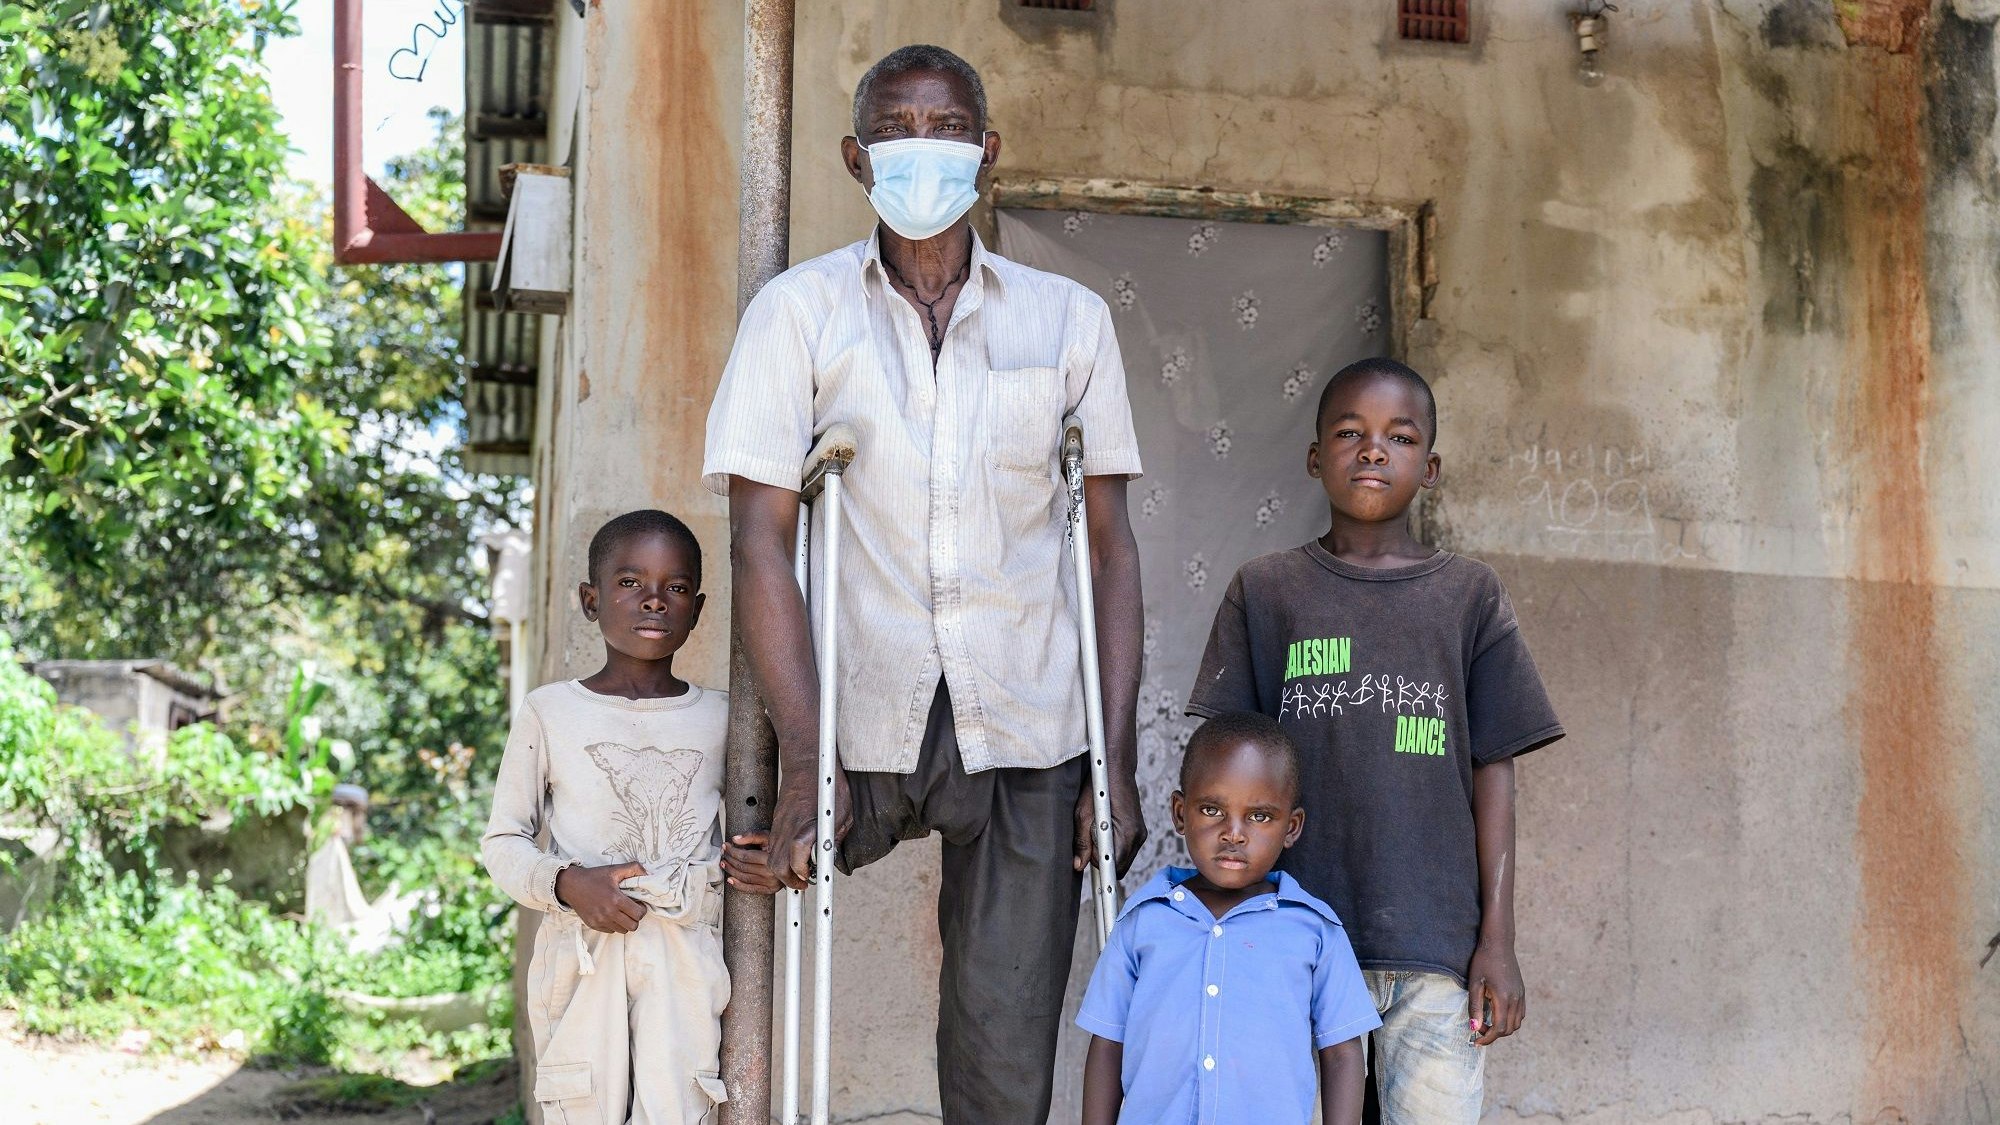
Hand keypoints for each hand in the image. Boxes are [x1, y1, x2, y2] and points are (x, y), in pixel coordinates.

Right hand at [554, 861, 647, 933]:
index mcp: (616, 900)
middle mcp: (608, 913)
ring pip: (622, 930)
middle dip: (635, 918)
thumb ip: (633, 868)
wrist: (571, 885)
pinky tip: (611, 914)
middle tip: (632, 909)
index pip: (638, 914)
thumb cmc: (594, 877)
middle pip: (632, 926)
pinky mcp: (593, 925)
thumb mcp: (614, 870)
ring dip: (625, 922)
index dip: (642, 909)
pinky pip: (610, 931)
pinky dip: (614, 925)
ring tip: (621, 912)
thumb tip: (647, 873)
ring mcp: (600, 921)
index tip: (638, 903)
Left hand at [721, 830, 784, 893]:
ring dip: (731, 871)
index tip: (726, 846)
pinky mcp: (770, 889)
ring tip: (724, 864)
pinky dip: (738, 885)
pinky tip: (730, 880)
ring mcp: (770, 883)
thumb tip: (735, 839)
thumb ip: (752, 836)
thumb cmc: (782, 846)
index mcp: (771, 859)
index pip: (745, 856)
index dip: (732, 851)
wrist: (796, 860)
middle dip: (730, 859)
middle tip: (724, 854)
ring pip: (744, 877)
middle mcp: (771, 872)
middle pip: (743, 867)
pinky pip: (751, 889)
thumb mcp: (769, 837)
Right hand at [764, 766, 852, 890]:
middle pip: (777, 863)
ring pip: (771, 856)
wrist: (806, 764)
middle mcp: (790, 827)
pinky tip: (793, 857)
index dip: (801, 869)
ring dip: (783, 870)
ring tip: (799, 873)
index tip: (809, 876)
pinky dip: (780, 857)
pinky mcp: (777, 822)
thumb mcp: (843, 811)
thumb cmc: (828, 785)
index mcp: (808, 823)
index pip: (798, 852)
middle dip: (788, 879)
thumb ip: (836, 836)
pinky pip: (772, 846)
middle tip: (803, 882)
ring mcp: (780, 825)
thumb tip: (830, 857)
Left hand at [1073, 778, 1146, 877]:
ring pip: (1122, 858)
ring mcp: (1140, 833)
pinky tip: (1105, 828)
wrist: (1116, 767)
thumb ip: (1082, 842)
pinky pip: (1126, 848)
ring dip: (1108, 851)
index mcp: (1126, 834)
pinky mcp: (1139, 830)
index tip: (1087, 860)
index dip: (1098, 864)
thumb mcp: (1083, 814)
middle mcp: (1137, 836)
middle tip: (1089, 838)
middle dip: (1102, 858)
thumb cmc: (1099, 786)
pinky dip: (1114, 844)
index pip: (1113, 867)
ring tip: (1097, 831)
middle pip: (1119, 866)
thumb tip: (1079, 864)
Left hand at [1467, 939, 1524, 1045]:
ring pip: (1517, 1023)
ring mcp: (1521, 995)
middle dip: (1494, 1034)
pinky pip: (1520, 1014)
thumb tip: (1473, 1028)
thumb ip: (1475, 1007)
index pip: (1499, 1028)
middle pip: (1509, 1029)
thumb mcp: (1474, 983)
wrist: (1498, 943)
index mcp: (1504, 998)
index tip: (1475, 1041)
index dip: (1487, 1038)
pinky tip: (1497, 1014)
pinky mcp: (1522, 991)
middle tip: (1478, 1030)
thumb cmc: (1483, 961)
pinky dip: (1510, 1020)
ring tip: (1487, 1023)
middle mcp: (1516, 999)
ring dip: (1503, 1028)